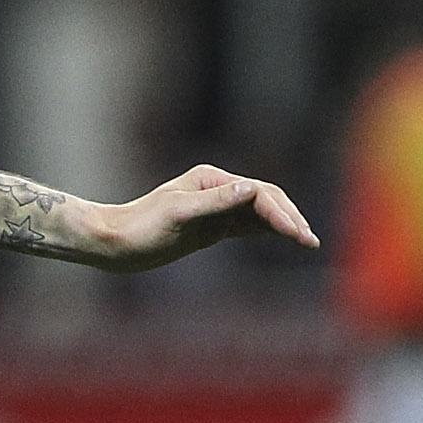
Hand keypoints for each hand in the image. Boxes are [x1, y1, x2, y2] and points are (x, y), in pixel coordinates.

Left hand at [87, 165, 318, 272]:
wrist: (113, 243)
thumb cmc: (140, 228)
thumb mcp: (178, 214)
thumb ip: (216, 203)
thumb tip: (251, 189)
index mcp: (210, 179)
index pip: (257, 193)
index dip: (279, 214)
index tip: (295, 234)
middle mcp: (216, 189)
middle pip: (265, 199)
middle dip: (289, 218)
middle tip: (309, 241)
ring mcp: (215, 208)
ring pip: (259, 213)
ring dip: (283, 225)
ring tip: (306, 242)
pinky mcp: (211, 227)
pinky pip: (246, 226)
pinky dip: (267, 231)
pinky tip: (284, 239)